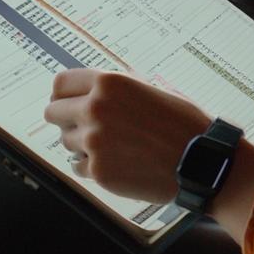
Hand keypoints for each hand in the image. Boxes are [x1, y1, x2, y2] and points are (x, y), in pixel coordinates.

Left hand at [43, 68, 210, 203]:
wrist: (200, 161)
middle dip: (66, 119)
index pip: (61, 83)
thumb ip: (115, 88)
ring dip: (82, 143)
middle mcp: (96, 108)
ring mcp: (94, 141)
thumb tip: (86, 90)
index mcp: (109, 83)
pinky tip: (117, 162)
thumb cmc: (182, 123)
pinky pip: (78, 166)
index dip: (64, 93)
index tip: (66, 101)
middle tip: (85, 126)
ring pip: (66, 141)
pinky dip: (93, 165)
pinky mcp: (98, 170)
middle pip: (52, 111)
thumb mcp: (150, 89)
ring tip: (113, 145)